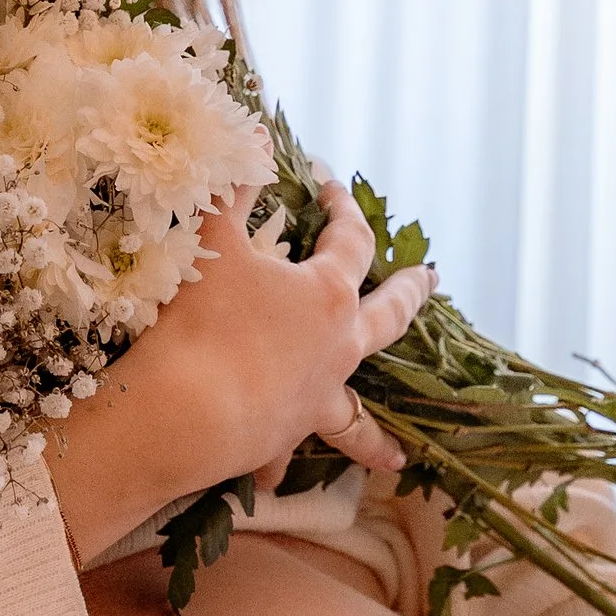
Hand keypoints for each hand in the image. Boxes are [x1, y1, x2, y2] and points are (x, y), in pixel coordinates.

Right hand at [44, 179, 433, 562]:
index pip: (350, 240)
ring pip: (358, 416)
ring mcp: (316, 398)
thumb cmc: (202, 319)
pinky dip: (284, 462)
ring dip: (376, 435)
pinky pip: (291, 450)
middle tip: (431, 280)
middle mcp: (338, 349)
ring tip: (398, 454)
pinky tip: (276, 477)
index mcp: (327, 295)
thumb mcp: (213, 239)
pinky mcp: (284, 436)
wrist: (184, 411)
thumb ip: (232, 186)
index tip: (327, 184)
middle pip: (387, 318)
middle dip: (409, 294)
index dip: (341, 207)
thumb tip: (252, 138)